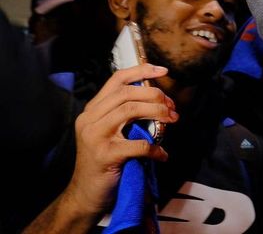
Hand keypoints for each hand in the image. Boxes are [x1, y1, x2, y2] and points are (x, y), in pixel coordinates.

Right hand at [62, 64, 177, 216]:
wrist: (85, 195)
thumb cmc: (104, 162)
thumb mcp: (110, 132)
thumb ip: (124, 113)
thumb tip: (158, 98)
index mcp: (92, 110)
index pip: (117, 80)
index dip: (141, 70)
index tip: (163, 71)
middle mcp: (89, 119)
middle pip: (127, 93)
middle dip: (155, 95)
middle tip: (172, 107)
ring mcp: (95, 136)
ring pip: (131, 110)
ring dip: (157, 112)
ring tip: (172, 120)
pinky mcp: (104, 155)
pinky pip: (138, 144)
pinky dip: (155, 148)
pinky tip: (162, 155)